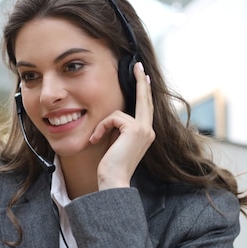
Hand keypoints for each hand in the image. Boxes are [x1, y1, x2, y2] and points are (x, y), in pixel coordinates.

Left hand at [90, 62, 154, 189]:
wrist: (113, 180)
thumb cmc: (111, 166)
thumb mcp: (116, 142)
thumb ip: (120, 128)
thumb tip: (115, 115)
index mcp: (145, 133)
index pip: (145, 108)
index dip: (144, 91)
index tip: (144, 76)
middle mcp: (149, 130)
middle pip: (144, 100)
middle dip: (140, 82)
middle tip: (138, 66)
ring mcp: (144, 129)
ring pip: (119, 113)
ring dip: (103, 125)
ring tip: (97, 139)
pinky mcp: (135, 129)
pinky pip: (113, 117)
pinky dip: (101, 127)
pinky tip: (97, 140)